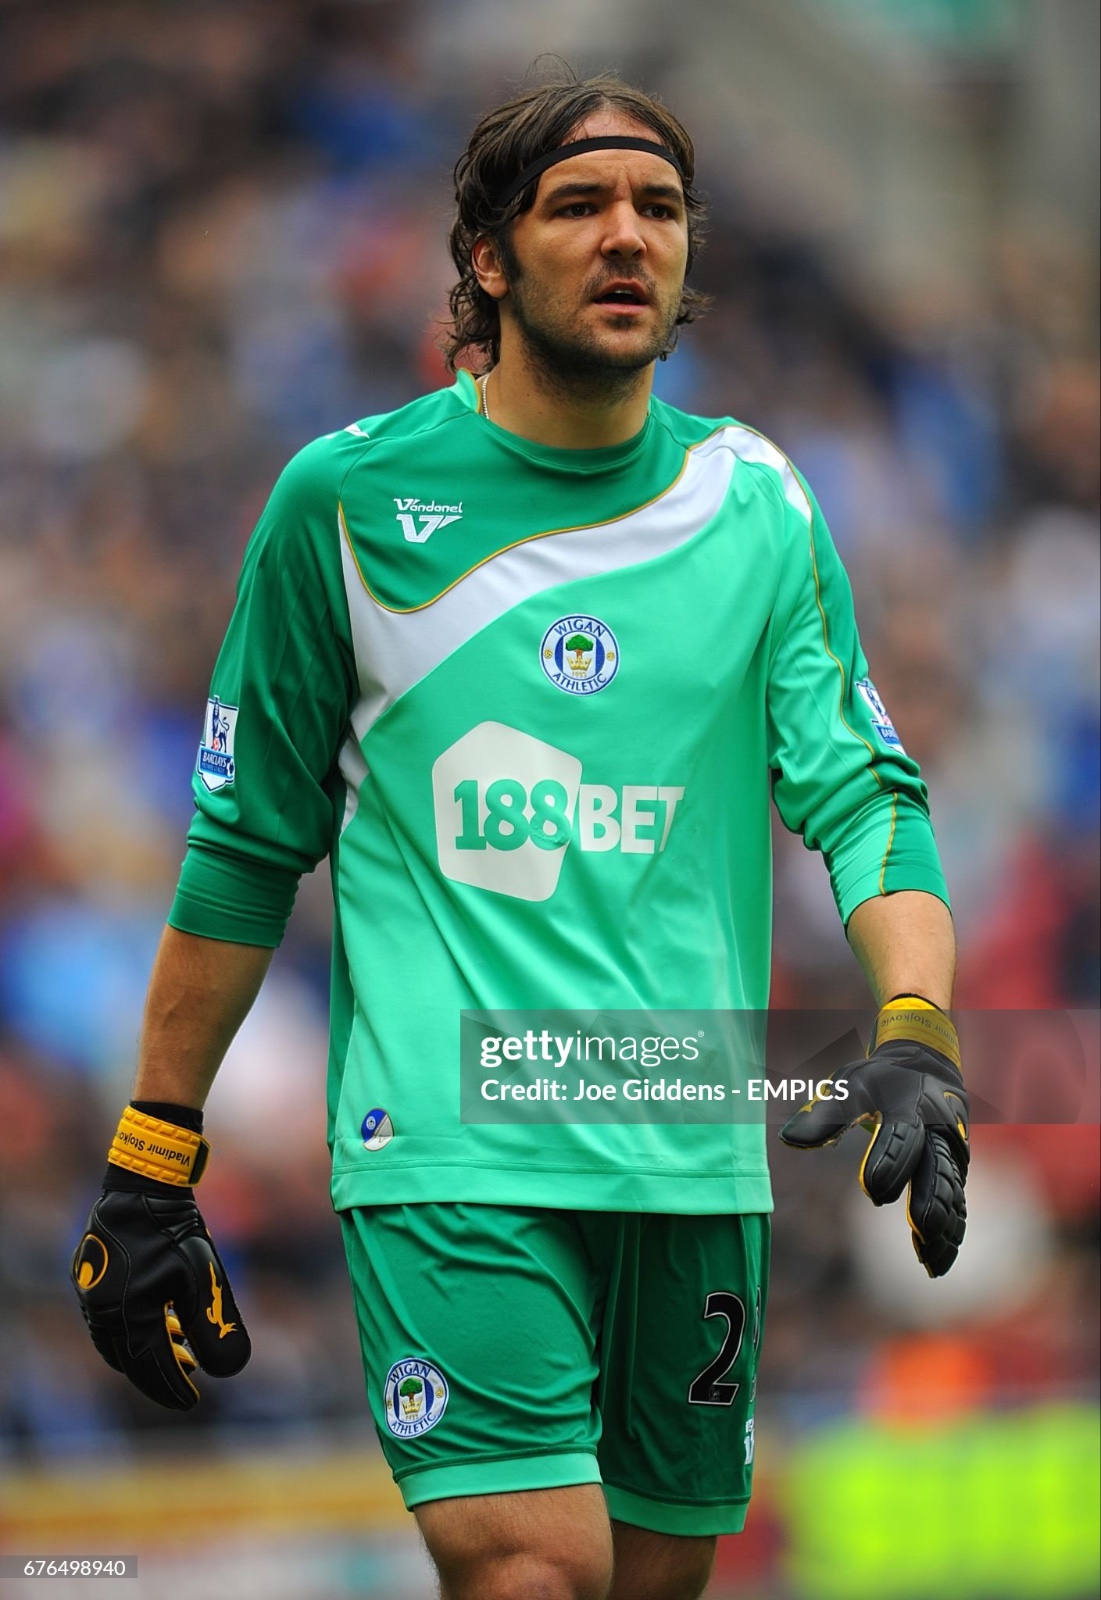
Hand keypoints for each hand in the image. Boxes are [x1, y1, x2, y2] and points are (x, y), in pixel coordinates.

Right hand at [71, 1107, 250, 1408]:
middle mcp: (101, 1310)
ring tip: (180, 1353)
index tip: (192, 1402)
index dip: (171, 1388)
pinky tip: (161, 1320)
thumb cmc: (176, 1229)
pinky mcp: (89, 1277)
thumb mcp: (204, 1278)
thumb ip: (214, 1327)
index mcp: (128, 1315)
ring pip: (115, 1341)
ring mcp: (90, 1293)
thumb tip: (232, 1372)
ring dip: (145, 1352)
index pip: (150, 1367)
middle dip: (158, 1375)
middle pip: (129, 1359)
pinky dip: (132, 1329)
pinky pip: (108, 1319)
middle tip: (186, 1381)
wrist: (143, 1185)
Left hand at [779, 997, 968, 1276]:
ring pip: (951, 1192)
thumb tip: (788, 1139)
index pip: (902, 1134)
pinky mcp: (956, 1170)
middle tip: (921, 1227)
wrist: (927, 1067)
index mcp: (910, 1104)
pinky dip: (950, 1232)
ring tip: (931, 1262)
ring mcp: (951, 1152)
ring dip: (944, 1226)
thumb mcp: (851, 1085)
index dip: (889, 1160)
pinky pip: (957, 1203)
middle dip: (932, 1198)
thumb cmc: (880, 1080)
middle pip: (937, 1167)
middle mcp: (938, 1130)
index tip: (872, 1191)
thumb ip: (824, 1114)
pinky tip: (937, 1262)